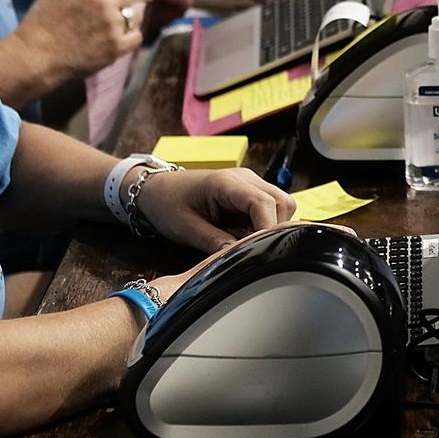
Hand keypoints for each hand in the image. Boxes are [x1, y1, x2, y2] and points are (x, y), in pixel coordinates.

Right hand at [14, 0, 152, 77]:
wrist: (35, 57)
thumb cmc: (39, 25)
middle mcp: (104, 2)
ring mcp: (111, 26)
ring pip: (136, 15)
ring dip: (134, 16)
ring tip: (128, 19)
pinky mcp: (115, 48)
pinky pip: (136, 37)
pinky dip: (132, 36)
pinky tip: (126, 36)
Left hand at [135, 167, 297, 254]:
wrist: (156, 189)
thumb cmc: (167, 203)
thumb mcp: (187, 229)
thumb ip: (216, 244)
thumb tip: (239, 259)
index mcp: (226, 182)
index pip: (264, 203)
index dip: (267, 229)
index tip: (259, 251)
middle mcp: (244, 178)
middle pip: (282, 203)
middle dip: (272, 229)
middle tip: (250, 248)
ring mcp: (249, 184)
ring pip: (281, 206)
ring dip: (269, 227)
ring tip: (243, 240)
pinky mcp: (249, 193)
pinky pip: (269, 210)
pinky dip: (262, 225)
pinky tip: (242, 234)